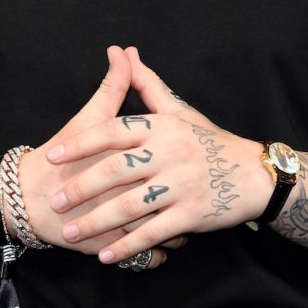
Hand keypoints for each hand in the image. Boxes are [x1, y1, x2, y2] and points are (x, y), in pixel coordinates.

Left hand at [41, 46, 272, 263]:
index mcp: (162, 127)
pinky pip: (153, 232)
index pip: (113, 132)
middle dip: (81, 188)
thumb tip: (122, 52)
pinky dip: (128, 246)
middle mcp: (170, 154)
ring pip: (129, 206)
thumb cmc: (211, 142)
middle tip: (55, 200)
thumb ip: (147, 85)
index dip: (81, 144)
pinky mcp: (191, 214)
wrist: (255, 174)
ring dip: (96, 222)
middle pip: (115, 172)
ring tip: (70, 232)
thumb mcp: (180, 111)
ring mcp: (181, 185)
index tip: (53, 155)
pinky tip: (107, 255)